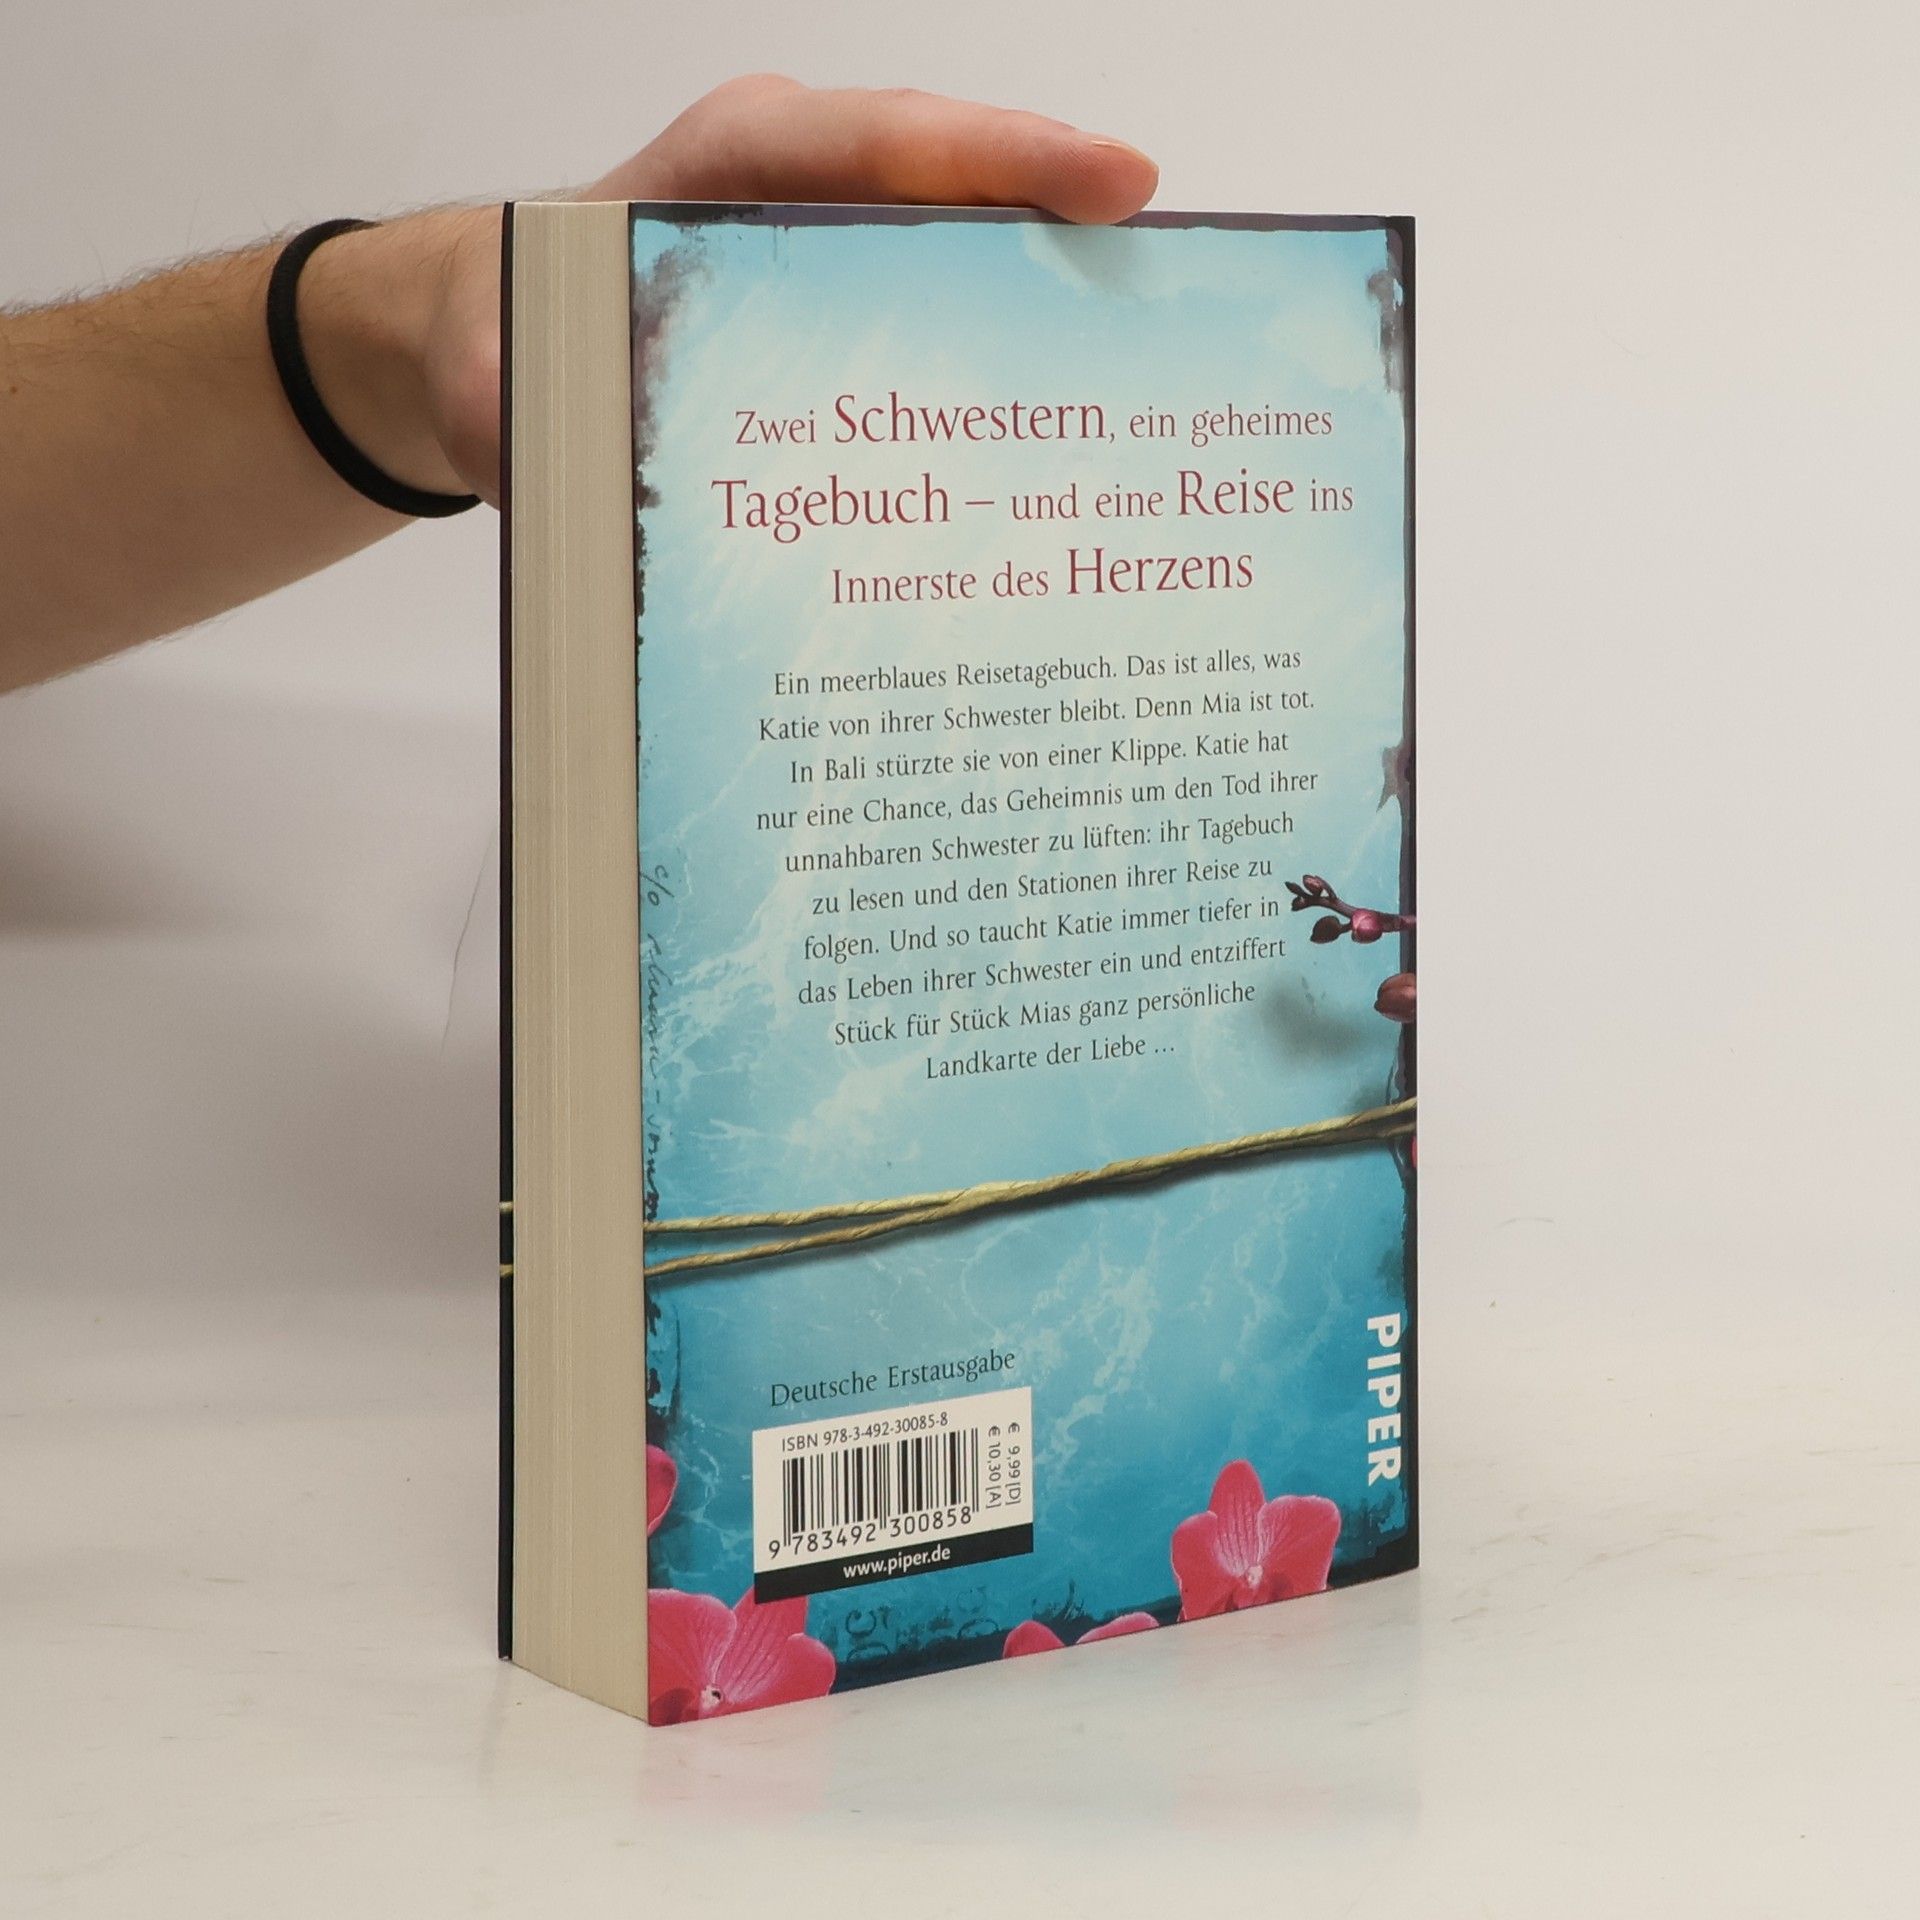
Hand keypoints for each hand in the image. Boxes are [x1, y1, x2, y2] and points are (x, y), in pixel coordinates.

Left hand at [311, 79, 1158, 505]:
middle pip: (956, 190)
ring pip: (965, 262)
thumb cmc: (513, 337)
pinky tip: (1061, 439)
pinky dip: (1004, 368)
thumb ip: (513, 400)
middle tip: (1175, 287)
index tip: (1115, 181)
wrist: (502, 355)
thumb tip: (546, 433)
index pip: (876, 139)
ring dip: (1052, 311)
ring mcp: (832, 259)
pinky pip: (943, 326)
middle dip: (1065, 229)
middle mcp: (795, 198)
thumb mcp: (493, 370)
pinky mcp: (848, 327)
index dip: (1004, 155)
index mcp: (721, 171)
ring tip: (1154, 373)